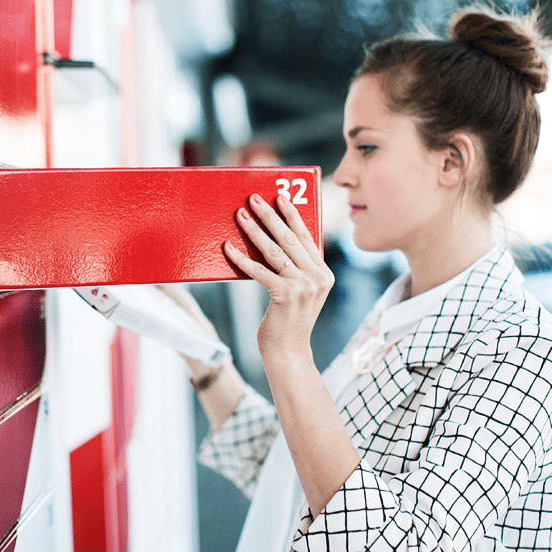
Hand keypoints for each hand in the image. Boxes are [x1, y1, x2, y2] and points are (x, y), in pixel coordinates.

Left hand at [224, 192, 333, 359]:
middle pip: (289, 239)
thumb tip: (273, 243)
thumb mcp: (300, 293)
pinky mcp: (285, 296)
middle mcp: (317, 277)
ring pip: (274, 251)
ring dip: (254, 230)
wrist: (289, 353)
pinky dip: (241, 258)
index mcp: (323, 274)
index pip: (307, 237)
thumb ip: (296, 271)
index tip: (280, 198)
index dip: (293, 215)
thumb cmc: (288, 322)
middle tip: (254, 199)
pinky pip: (259, 271)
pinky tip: (228, 248)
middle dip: (270, 215)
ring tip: (241, 215)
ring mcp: (303, 287)